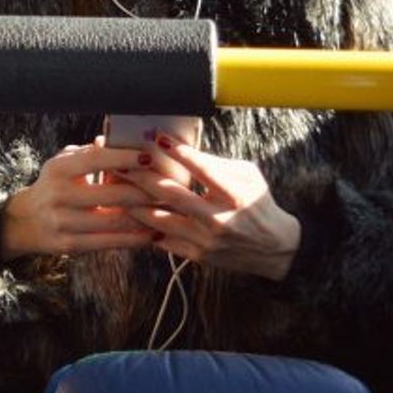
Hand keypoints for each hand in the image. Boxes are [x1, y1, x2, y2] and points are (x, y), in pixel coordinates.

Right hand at [0, 137, 161, 260]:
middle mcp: (59, 196)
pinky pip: (109, 243)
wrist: (24, 222)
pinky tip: (152, 234)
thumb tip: (120, 139)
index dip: (123, 157)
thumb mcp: (63, 163)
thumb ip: (89, 153)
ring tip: (168, 212)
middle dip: (145, 192)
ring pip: (114, 222)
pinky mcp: (70, 246)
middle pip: (111, 194)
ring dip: (145, 218)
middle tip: (170, 188)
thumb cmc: (54, 185)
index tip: (148, 156)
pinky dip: (134, 239)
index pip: (94, 160)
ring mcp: (64, 223)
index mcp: (58, 169)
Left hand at [118, 136, 302, 280]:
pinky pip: (165, 241)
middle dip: (144, 177)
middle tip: (121, 162)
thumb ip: (216, 164)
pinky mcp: (199, 256)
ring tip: (116, 189)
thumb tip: (181, 150)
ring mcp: (207, 240)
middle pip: (174, 195)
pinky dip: (146, 228)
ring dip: (136, 204)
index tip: (158, 137)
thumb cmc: (258, 203)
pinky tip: (129, 214)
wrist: (276, 249)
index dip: (180, 153)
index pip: (204, 170)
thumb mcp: (247, 176)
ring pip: (162, 221)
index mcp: (235, 195)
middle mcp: (220, 219)